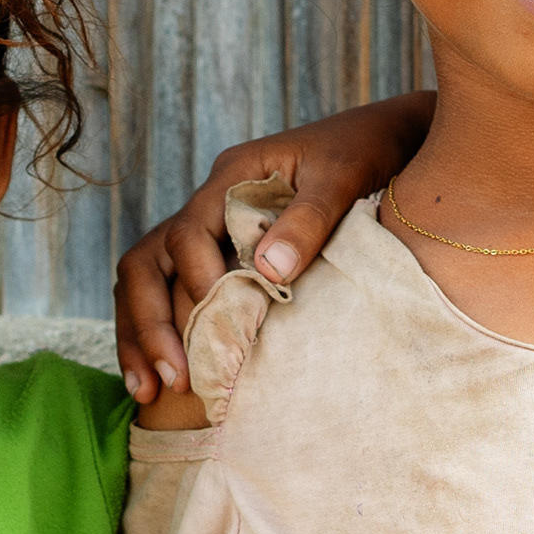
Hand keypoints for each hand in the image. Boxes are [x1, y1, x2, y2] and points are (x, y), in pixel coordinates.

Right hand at [113, 95, 433, 399]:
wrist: (389, 140)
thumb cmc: (366, 151)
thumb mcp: (343, 178)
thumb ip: (308, 220)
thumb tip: (269, 272)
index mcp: (232, 175)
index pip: (188, 234)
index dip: (197, 283)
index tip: (221, 327)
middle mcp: (210, 202)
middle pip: (147, 261)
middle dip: (149, 323)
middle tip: (168, 380)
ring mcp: (212, 229)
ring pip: (149, 281)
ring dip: (144, 335)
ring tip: (149, 392)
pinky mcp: (225, 254)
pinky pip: (174, 293)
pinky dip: (166, 332)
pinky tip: (170, 379)